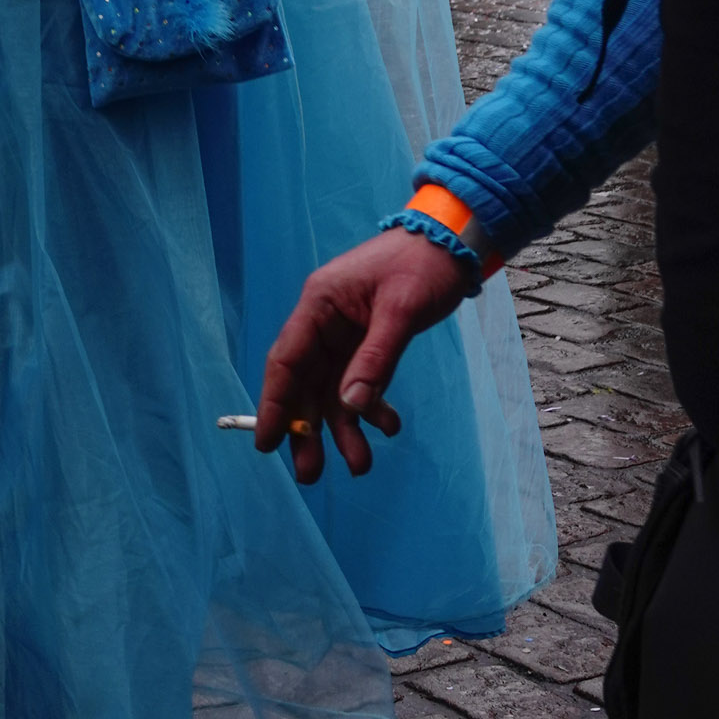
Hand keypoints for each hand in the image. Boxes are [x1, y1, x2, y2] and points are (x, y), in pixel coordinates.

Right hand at [254, 229, 465, 481]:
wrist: (452, 245)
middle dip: (307, 429)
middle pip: (304, 384)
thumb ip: (375, 359)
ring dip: (343, 428)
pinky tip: (389, 427)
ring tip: (360, 465)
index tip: (266, 443)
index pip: (285, 359)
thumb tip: (350, 406)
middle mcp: (324, 322)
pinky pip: (359, 384)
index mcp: (319, 303)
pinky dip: (371, 409)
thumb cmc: (422, 265)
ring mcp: (344, 335)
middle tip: (311, 473)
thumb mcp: (401, 310)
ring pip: (332, 391)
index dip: (273, 403)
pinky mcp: (367, 343)